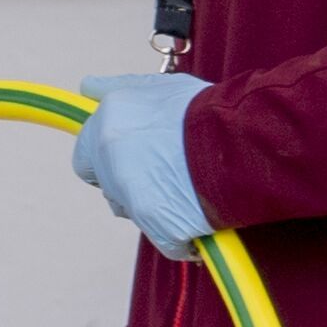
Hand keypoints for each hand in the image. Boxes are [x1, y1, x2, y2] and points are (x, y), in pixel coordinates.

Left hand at [71, 71, 210, 253]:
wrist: (241, 137)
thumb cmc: (205, 109)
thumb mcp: (159, 87)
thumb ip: (118, 89)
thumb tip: (87, 87)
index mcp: (108, 121)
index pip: (85, 156)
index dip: (108, 161)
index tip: (134, 159)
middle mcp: (110, 158)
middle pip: (109, 188)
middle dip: (130, 186)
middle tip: (167, 173)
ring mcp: (131, 194)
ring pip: (133, 213)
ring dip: (153, 208)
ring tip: (189, 188)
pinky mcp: (158, 226)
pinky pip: (167, 240)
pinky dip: (182, 234)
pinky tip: (202, 214)